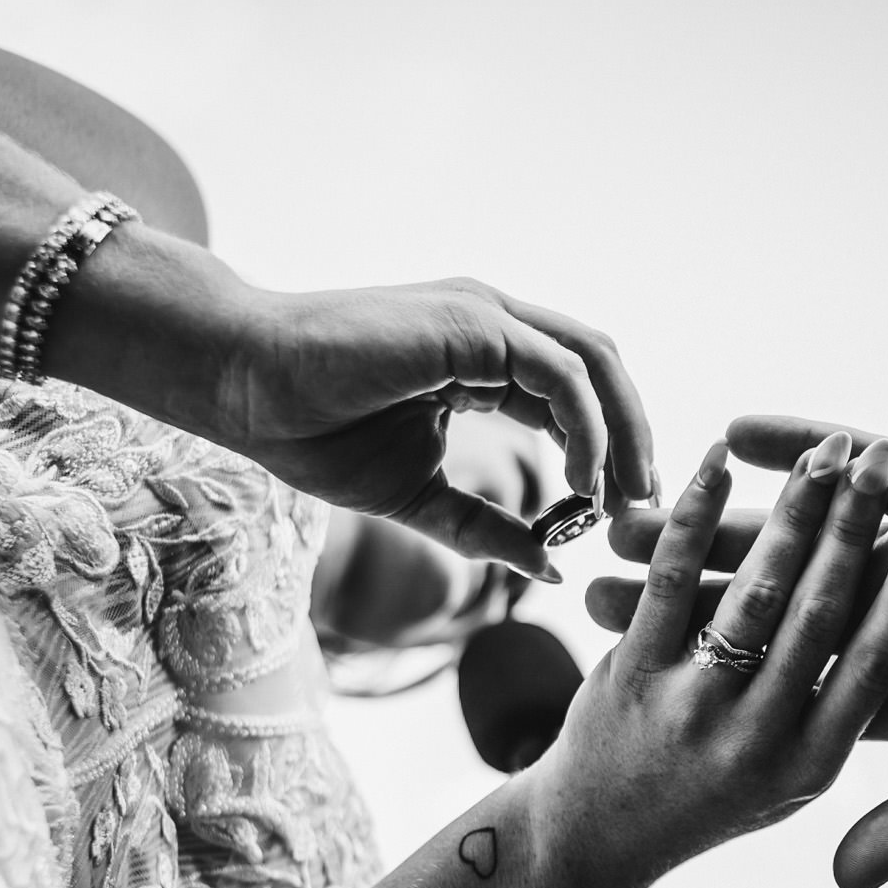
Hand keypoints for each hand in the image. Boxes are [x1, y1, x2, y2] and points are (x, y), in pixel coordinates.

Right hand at [205, 276, 653, 579]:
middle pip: (602, 371)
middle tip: (642, 509)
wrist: (246, 386)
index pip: (576, 394)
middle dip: (633, 440)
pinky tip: (583, 483)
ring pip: (594, 365)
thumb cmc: (314, 432)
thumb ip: (485, 528)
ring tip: (621, 501)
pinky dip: (586, 429)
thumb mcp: (420, 497)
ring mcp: (486, 316)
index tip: (619, 513)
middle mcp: (495, 325)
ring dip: (622, 434)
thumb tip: (550, 571)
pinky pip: (560, 374)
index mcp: (485, 356)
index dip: (609, 451)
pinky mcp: (474, 322)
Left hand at [589, 417, 887, 887]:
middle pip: (767, 605)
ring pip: (797, 530)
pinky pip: (865, 460)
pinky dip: (803, 441)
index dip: (709, 684)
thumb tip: (837, 878)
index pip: (784, 685)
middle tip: (589, 584)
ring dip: (715, 519)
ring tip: (631, 508)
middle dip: (680, 597)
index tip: (626, 688)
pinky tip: (732, 431)